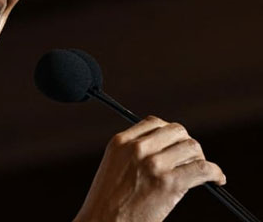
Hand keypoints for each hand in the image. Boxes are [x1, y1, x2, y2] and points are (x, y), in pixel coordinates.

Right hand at [74, 116, 225, 221]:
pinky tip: (217, 180)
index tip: (176, 145)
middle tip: (190, 159)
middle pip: (176, 131)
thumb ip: (133, 154)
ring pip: (192, 147)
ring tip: (201, 172)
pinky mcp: (169, 183)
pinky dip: (215, 173)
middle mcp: (137, 149)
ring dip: (201, 159)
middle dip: (187, 144)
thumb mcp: (113, 167)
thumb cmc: (107, 202)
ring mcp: (153, 165)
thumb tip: (168, 151)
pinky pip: (202, 168)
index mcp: (120, 142)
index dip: (170, 134)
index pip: (154, 123)